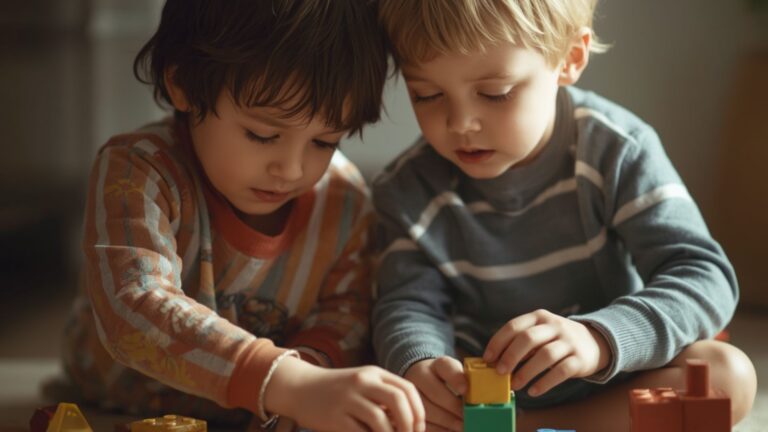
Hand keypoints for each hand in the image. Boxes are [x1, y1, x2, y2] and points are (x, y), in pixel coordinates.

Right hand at [264, 356, 424, 431]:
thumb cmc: (338, 391)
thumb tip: (410, 423)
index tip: (418, 429)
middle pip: (398, 401)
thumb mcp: (363, 385)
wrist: (300, 388)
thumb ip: (384, 397)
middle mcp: (363, 382)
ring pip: (381, 420)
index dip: (418, 412)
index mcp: (374, 373)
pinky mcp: (335, 416)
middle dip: (409, 425)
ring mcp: (348, 398)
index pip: (407, 389)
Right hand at [404, 357, 466, 431]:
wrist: (421, 380)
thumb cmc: (446, 380)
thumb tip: (481, 397)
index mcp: (437, 364)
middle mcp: (420, 374)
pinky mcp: (406, 408)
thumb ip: (467, 381)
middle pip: (436, 392)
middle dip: (454, 408)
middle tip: (469, 418)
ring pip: (427, 409)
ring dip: (447, 421)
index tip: (465, 390)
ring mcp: (410, 392)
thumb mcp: (456, 374)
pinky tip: (450, 430)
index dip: (456, 378)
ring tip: (462, 427)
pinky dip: (438, 429)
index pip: (446, 366)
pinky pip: (421, 421)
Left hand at [483, 309, 609, 396]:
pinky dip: (545, 383)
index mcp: (539, 317)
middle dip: (511, 356)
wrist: (594, 343)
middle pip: (528, 338)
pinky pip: (561, 371)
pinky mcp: (580, 359)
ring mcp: (569, 342)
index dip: (498, 342)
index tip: (487, 359)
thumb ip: (520, 343)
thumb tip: (494, 362)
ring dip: (526, 372)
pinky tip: (533, 391)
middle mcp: (554, 326)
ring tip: (515, 385)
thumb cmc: (556, 340)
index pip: (514, 326)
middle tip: (500, 372)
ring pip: (545, 355)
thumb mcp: (540, 333)